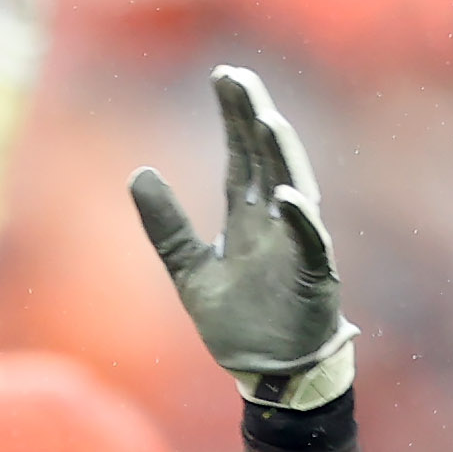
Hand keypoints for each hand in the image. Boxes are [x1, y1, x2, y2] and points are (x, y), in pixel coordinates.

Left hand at [130, 67, 353, 407]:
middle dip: (254, 120)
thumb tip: (138, 172)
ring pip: (294, 189)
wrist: (270, 374)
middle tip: (239, 79)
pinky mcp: (314, 278)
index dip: (233, 118)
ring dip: (281, 157)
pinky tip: (288, 196)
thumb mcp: (189, 272)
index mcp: (247, 219)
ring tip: (267, 120)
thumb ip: (166, 226)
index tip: (223, 76)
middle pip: (265, 161)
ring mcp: (297, 248)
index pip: (240, 157)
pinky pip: (310, 244)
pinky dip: (301, 221)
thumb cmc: (240, 323)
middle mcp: (275, 224)